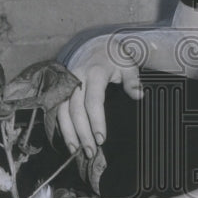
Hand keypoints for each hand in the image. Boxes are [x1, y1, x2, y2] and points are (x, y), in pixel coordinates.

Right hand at [57, 35, 143, 157]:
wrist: (99, 46)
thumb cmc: (115, 58)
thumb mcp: (128, 65)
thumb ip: (132, 81)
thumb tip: (139, 95)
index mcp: (95, 73)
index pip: (93, 101)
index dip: (96, 121)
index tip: (101, 138)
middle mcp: (77, 78)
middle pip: (76, 109)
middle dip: (82, 132)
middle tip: (90, 151)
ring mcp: (67, 84)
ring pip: (63, 110)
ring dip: (68, 132)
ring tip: (75, 150)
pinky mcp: (62, 88)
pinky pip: (58, 109)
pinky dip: (61, 126)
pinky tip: (67, 140)